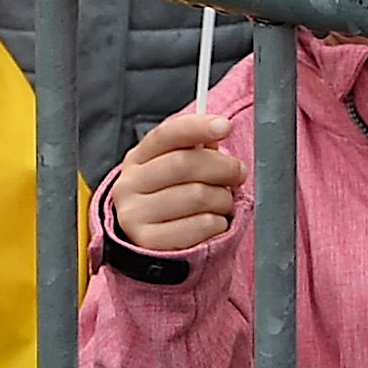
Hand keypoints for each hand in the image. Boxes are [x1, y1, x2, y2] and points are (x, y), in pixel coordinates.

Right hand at [106, 106, 239, 255]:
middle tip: (238, 174)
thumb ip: (196, 149)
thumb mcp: (176, 168)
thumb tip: (218, 130)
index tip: (224, 126)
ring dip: (223, 198)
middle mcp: (129, 184)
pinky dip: (217, 223)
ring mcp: (135, 214)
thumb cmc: (171, 197)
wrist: (148, 240)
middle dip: (223, 167)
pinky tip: (212, 222)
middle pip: (186, 163)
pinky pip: (200, 225)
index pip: (167, 134)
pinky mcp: (149, 241)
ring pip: (197, 195)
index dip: (197, 127)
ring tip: (222, 202)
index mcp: (138, 158)